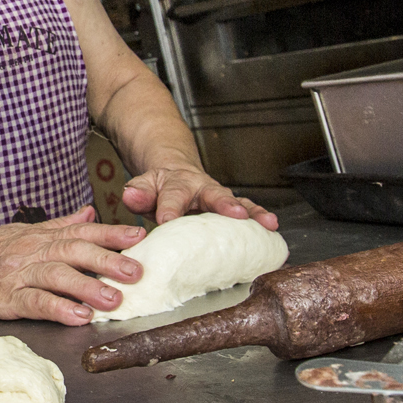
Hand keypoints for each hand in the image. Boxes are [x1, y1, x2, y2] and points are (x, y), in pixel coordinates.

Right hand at [0, 206, 147, 324]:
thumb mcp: (26, 231)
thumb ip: (61, 225)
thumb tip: (91, 213)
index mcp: (42, 237)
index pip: (82, 232)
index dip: (111, 234)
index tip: (140, 237)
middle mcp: (33, 251)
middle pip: (74, 251)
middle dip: (108, 260)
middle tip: (136, 271)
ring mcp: (19, 274)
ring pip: (57, 276)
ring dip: (87, 286)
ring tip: (113, 299)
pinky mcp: (5, 298)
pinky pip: (34, 302)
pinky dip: (58, 308)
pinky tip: (77, 316)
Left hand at [122, 165, 277, 230]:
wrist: (176, 174)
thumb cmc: (160, 187)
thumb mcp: (144, 186)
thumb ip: (138, 192)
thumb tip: (129, 195)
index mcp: (176, 184)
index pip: (171, 196)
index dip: (169, 208)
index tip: (166, 219)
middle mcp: (202, 188)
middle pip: (214, 194)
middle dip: (225, 204)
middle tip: (235, 213)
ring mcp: (219, 197)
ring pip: (238, 202)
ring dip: (253, 212)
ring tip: (268, 222)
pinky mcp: (232, 208)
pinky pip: (249, 213)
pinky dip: (261, 218)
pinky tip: (273, 229)